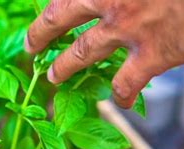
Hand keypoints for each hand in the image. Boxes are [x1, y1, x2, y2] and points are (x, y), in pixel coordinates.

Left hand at [25, 0, 183, 107]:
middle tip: (31, 48)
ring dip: (64, 68)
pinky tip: (118, 103)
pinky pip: (125, 84)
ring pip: (81, 54)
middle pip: (58, 20)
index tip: (41, 17)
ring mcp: (128, 30)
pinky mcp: (153, 55)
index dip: (48, 10)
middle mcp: (110, 2)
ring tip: (54, 77)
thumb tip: (111, 3)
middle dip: (40, 36)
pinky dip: (119, 96)